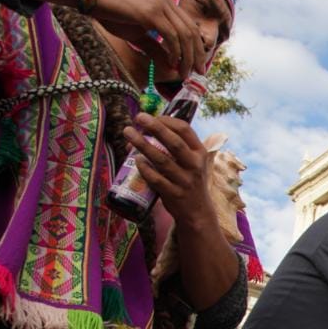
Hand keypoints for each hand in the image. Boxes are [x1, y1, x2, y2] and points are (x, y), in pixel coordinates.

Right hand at [19, 0, 205, 78]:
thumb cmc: (111, 13)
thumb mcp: (138, 35)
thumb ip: (156, 49)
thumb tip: (172, 67)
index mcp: (166, 3)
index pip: (190, 27)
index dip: (197, 48)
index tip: (198, 66)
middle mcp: (166, 1)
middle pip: (192, 32)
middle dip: (197, 55)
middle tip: (199, 73)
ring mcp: (159, 4)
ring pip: (184, 35)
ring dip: (187, 57)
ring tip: (184, 73)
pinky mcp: (150, 12)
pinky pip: (170, 35)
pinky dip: (174, 51)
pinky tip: (172, 63)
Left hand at [123, 114, 214, 229]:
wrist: (198, 212)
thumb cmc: (189, 181)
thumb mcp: (192, 162)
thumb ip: (174, 148)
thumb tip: (141, 133)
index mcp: (200, 153)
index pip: (185, 130)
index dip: (167, 120)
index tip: (152, 116)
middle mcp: (194, 166)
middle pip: (174, 142)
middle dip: (155, 127)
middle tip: (139, 117)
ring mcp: (185, 181)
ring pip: (161, 160)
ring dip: (143, 145)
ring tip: (128, 133)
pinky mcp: (174, 194)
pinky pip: (156, 179)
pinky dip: (145, 168)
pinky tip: (136, 160)